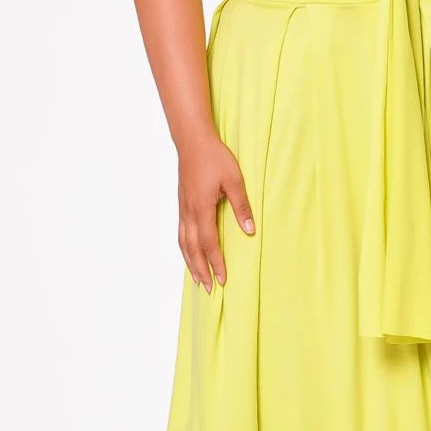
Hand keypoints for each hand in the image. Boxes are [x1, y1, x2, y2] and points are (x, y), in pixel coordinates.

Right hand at [177, 131, 255, 292]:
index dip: (216, 263)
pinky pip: (181, 233)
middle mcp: (189, 212)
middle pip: (193, 249)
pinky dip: (184, 248)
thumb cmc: (215, 157)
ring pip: (183, 243)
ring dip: (190, 263)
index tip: (222, 279)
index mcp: (202, 208)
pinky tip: (189, 254)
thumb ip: (241, 206)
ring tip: (197, 279)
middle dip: (201, 270)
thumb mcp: (235, 180)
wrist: (192, 141)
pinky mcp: (182, 204)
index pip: (209, 243)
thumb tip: (250, 231)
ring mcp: (183, 208)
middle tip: (209, 289)